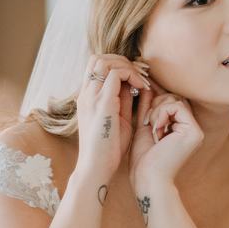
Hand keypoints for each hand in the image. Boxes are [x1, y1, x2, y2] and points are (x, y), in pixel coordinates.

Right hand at [75, 53, 150, 185]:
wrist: (96, 169)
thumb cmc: (108, 150)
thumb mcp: (118, 119)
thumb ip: (123, 101)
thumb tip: (133, 86)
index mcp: (87, 98)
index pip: (97, 66)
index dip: (117, 65)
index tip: (136, 78)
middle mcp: (86, 94)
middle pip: (98, 58)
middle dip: (122, 61)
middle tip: (140, 75)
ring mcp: (91, 98)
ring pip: (104, 61)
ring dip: (127, 67)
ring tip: (141, 82)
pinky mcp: (101, 105)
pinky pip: (115, 75)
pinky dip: (131, 76)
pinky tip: (142, 89)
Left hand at [129, 84, 203, 191]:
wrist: (147, 179)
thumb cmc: (144, 159)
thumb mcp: (145, 126)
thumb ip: (149, 107)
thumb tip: (147, 87)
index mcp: (183, 129)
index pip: (171, 102)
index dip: (155, 104)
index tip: (145, 121)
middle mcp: (192, 129)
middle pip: (174, 98)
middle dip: (156, 106)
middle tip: (148, 124)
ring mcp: (196, 131)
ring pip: (175, 100)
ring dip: (157, 111)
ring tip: (152, 129)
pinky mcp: (195, 132)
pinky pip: (177, 107)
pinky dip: (161, 114)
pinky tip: (157, 130)